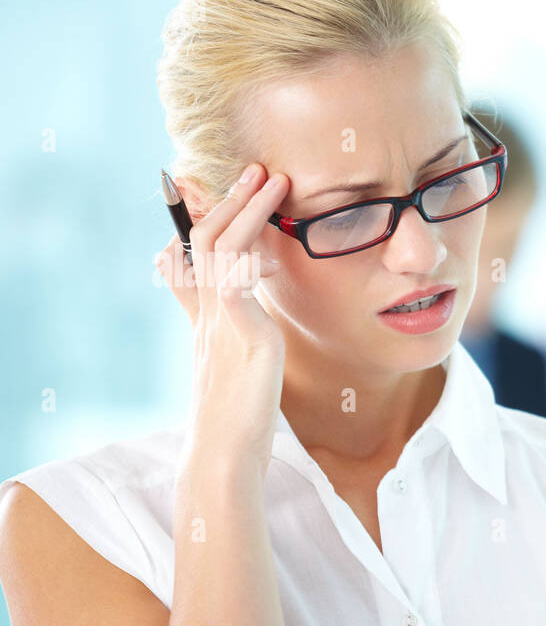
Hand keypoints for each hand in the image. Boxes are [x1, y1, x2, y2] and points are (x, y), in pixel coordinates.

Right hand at [155, 163, 290, 476]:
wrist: (228, 455)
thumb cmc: (240, 420)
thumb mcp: (241, 370)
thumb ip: (244, 338)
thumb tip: (255, 319)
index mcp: (207, 321)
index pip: (193, 258)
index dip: (200, 221)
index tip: (217, 191)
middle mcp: (207, 315)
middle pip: (205, 242)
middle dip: (228, 201)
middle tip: (255, 170)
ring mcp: (222, 323)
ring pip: (220, 249)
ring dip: (246, 210)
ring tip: (271, 180)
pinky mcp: (244, 337)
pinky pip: (237, 281)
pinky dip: (251, 252)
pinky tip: (271, 236)